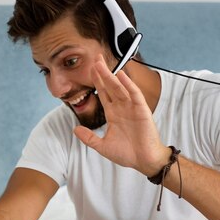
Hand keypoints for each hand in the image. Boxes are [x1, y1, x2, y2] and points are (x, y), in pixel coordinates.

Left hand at [74, 56, 169, 175]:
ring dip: (111, 75)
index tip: (89, 70)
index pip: (103, 94)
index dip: (96, 82)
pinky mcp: (142, 110)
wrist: (144, 161)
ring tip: (102, 64)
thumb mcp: (102, 146)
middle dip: (102, 73)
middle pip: (110, 86)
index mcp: (113, 114)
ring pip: (119, 87)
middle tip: (95, 59)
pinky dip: (128, 84)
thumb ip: (89, 138)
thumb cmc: (127, 153)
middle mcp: (122, 108)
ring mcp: (132, 107)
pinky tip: (121, 75)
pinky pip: (134, 94)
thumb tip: (74, 130)